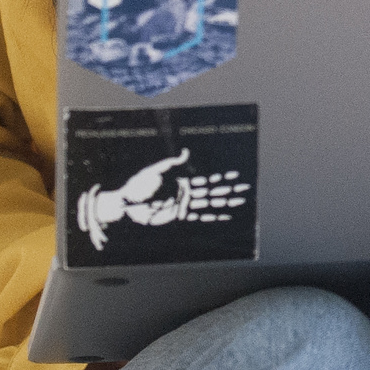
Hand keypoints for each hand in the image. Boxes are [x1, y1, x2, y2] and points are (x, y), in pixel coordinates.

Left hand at [74, 149, 251, 250]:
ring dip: (223, 204)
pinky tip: (221, 217)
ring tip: (238, 203)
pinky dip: (210, 217)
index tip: (236, 176)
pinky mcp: (176, 217)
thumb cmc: (137, 185)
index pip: (206, 180)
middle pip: (212, 192)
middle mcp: (184, 193)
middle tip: (244, 189)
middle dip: (228, 191)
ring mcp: (182, 206)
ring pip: (208, 205)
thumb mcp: (156, 170)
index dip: (221, 178)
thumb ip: (173, 163)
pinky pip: (197, 217)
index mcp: (181, 181)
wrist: (125, 203)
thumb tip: (187, 152)